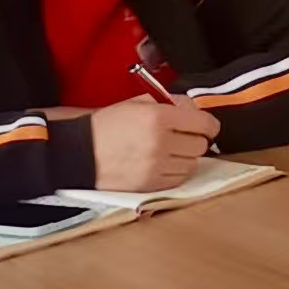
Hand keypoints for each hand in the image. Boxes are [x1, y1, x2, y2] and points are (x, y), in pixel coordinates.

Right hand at [89, 97, 218, 191]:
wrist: (79, 153)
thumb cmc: (106, 126)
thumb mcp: (137, 103)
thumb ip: (169, 104)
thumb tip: (192, 109)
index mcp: (158, 118)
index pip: (205, 124)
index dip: (208, 125)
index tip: (206, 126)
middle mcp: (161, 143)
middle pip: (201, 145)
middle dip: (194, 139)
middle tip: (182, 136)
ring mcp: (157, 166)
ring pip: (192, 163)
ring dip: (185, 156)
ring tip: (168, 150)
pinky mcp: (151, 185)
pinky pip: (179, 179)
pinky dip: (175, 171)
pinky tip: (162, 163)